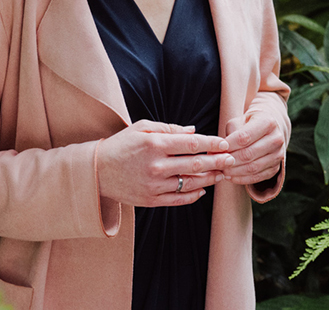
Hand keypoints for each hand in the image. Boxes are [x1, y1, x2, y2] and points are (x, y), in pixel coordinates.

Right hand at [96, 120, 234, 206]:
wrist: (97, 171)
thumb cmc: (121, 145)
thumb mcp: (142, 128)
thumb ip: (169, 128)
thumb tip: (194, 131)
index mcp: (155, 144)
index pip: (192, 144)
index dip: (212, 144)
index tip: (225, 144)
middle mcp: (156, 165)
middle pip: (196, 164)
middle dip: (217, 162)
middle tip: (232, 159)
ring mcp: (154, 185)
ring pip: (190, 183)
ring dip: (210, 178)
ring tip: (222, 174)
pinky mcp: (151, 200)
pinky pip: (179, 199)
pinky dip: (194, 195)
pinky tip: (203, 189)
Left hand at [222, 113, 285, 184]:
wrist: (268, 128)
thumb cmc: (249, 123)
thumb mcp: (239, 121)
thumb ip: (230, 134)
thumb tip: (217, 151)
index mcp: (268, 122)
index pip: (244, 137)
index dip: (229, 145)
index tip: (217, 149)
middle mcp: (277, 139)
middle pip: (249, 154)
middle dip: (230, 160)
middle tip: (217, 163)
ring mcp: (279, 155)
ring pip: (253, 167)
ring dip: (235, 172)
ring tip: (222, 171)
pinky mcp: (276, 167)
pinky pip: (258, 177)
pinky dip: (243, 179)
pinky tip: (231, 177)